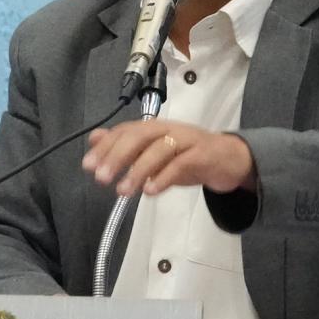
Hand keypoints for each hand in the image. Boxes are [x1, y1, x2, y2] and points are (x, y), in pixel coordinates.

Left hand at [82, 120, 256, 195]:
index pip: (124, 131)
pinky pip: (181, 164)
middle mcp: (168, 129)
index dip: (105, 147)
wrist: (230, 159)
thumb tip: (95, 138)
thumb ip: (125, 144)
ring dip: (138, 170)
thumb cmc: (188, 155)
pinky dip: (164, 177)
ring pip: (158, 150)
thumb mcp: (153, 150)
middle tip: (101, 177)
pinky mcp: (203, 155)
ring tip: (123, 190)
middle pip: (138, 136)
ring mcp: (186, 140)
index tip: (88, 165)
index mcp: (153, 127)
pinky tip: (150, 191)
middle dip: (117, 156)